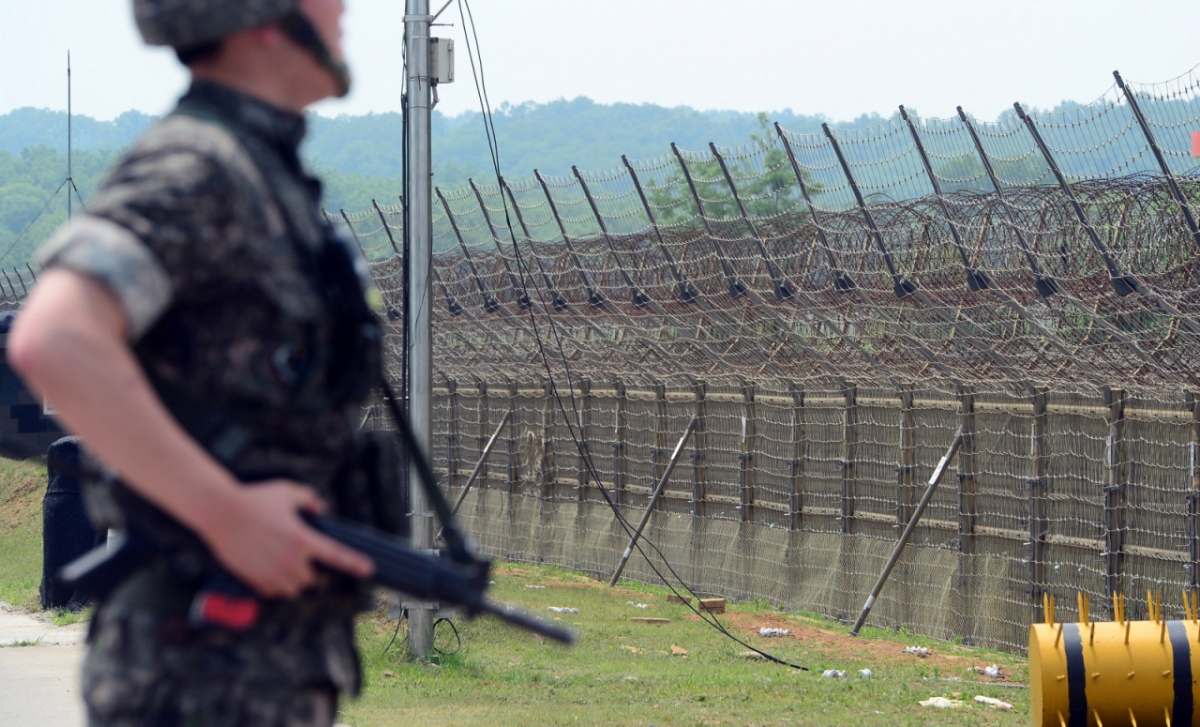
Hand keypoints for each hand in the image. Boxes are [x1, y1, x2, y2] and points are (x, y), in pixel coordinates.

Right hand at [202, 481, 374, 598]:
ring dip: (294, 582)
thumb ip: (308, 498)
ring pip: (293, 589)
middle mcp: (290, 560)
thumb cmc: (254, 499)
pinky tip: (269, 571)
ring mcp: (271, 572)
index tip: (367, 569)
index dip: (354, 563)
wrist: (220, 511)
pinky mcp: (254, 579)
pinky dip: (275, 586)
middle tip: (303, 560)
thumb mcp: (286, 491)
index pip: (335, 555)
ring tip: (286, 567)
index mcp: (302, 539)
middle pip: (312, 580)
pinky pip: (272, 592)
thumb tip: (319, 508)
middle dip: (311, 572)